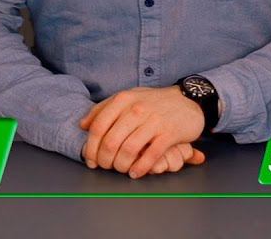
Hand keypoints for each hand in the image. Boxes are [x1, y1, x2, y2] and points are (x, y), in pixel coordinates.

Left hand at [79, 86, 205, 177]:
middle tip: (106, 167)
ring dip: (121, 165)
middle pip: (111, 141)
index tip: (91, 160)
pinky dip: (140, 167)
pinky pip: (151, 155)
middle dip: (105, 160)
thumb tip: (82, 125)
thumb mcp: (127, 97)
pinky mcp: (169, 134)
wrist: (188, 100)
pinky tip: (136, 173)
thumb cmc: (153, 102)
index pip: (98, 126)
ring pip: (129, 150)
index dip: (91, 147)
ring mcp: (153, 121)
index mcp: (122, 100)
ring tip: (121, 169)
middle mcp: (136, 109)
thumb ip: (103, 109)